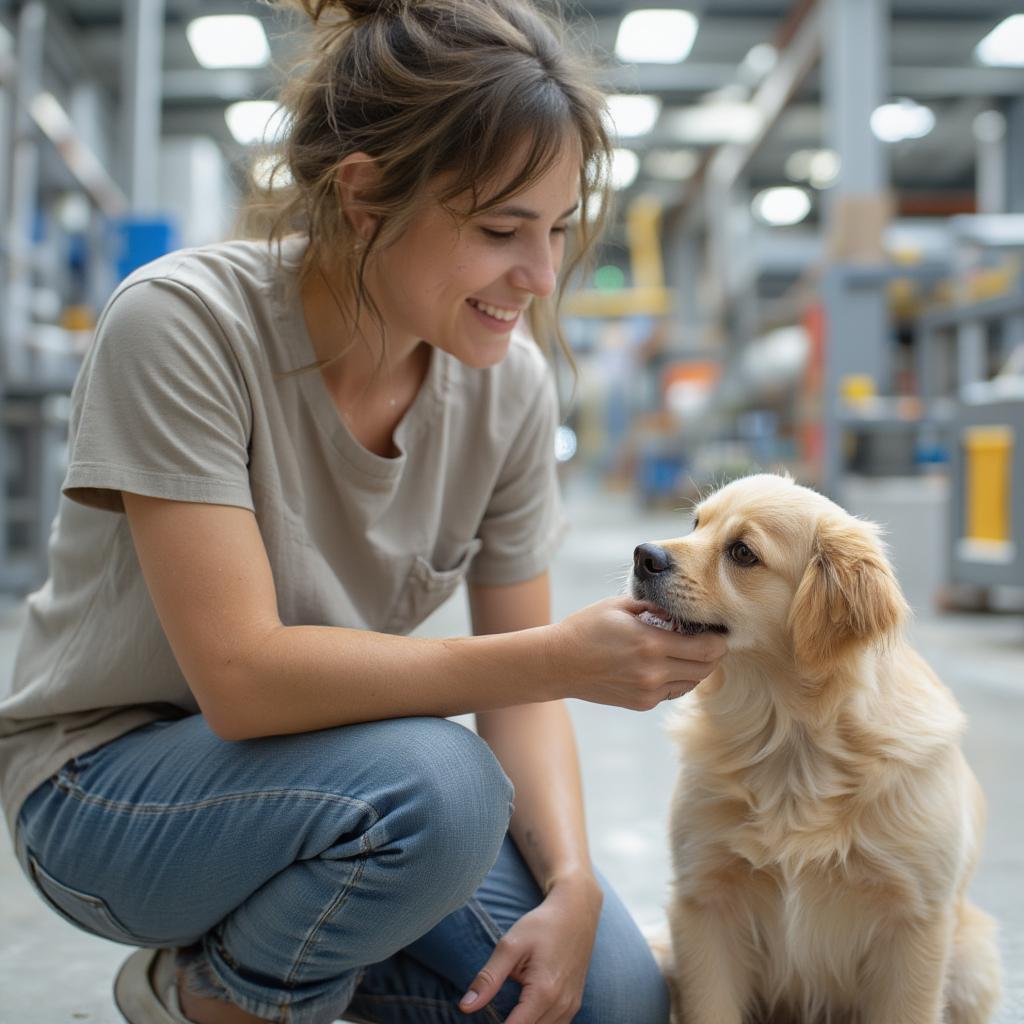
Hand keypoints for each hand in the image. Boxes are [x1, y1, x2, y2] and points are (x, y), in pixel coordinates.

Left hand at [459, 876, 602, 1022]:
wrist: (576, 914)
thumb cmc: (542, 926)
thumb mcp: (510, 946)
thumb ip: (488, 979)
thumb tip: (465, 1007)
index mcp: (544, 992)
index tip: (481, 1022)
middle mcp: (561, 1005)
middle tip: (492, 1013)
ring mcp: (571, 1007)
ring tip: (507, 1012)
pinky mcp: (574, 1005)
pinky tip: (524, 1013)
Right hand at [545, 597, 726, 710]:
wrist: (557, 664)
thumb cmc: (585, 628)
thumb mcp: (619, 605)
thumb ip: (653, 605)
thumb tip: (678, 608)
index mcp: (650, 644)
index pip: (707, 649)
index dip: (719, 639)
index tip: (716, 627)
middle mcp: (653, 672)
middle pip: (706, 669)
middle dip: (712, 653)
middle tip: (706, 637)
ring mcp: (648, 691)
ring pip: (692, 682)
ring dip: (696, 667)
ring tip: (685, 649)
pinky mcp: (642, 702)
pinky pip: (673, 691)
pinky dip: (677, 677)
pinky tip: (664, 663)